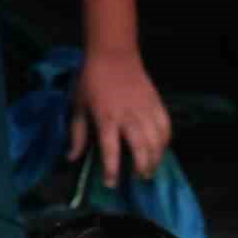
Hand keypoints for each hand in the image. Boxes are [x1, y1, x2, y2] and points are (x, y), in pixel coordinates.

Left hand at [68, 47, 171, 186]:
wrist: (114, 53)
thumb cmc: (92, 79)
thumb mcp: (78, 105)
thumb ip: (77, 134)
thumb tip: (71, 158)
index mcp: (106, 118)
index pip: (110, 150)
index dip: (111, 170)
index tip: (111, 184)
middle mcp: (128, 116)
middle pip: (141, 148)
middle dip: (141, 168)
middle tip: (138, 178)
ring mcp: (145, 110)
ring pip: (157, 141)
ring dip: (155, 159)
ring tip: (150, 169)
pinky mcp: (156, 104)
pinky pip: (166, 127)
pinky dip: (165, 142)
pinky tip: (160, 150)